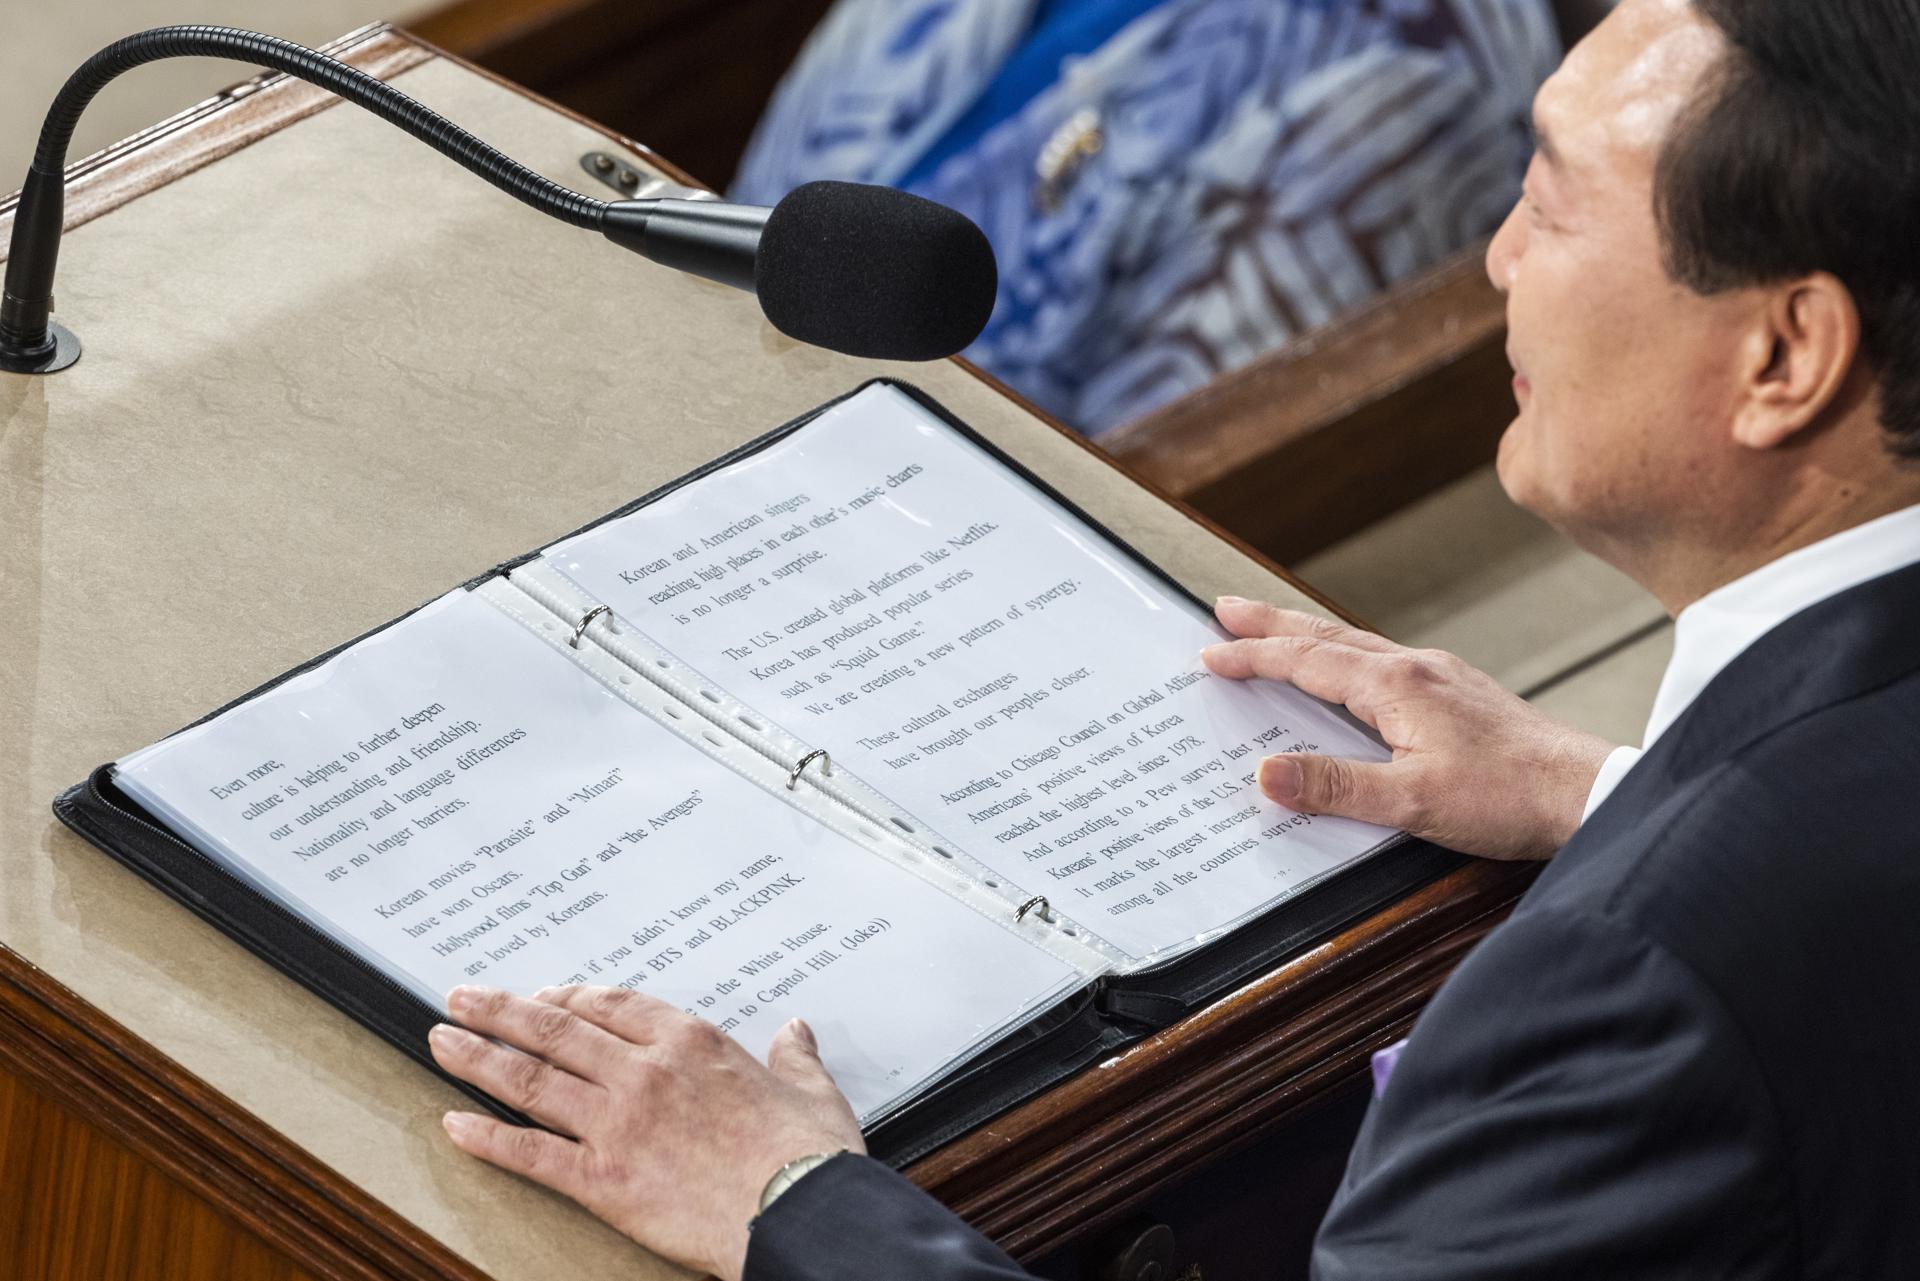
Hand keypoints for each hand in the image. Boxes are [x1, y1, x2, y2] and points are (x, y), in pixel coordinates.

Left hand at [428, 984, 863, 1280]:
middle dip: (500, 1011)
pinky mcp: (603, 1179)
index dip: (566, 995)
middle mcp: (644, 1072)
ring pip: (531, 1080)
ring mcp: (618, 1124)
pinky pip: (532, 1154)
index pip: (610, 1003)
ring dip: (478, 1058)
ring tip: (442, 1041)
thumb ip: (794, 1055)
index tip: (544, 995)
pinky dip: (488, 1139)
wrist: (798, 1210)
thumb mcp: (809, 1089)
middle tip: (463, 998)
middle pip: (555, 1028)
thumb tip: (795, 1032)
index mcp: (690, 1043)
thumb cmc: (806, 1155)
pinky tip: (455, 1126)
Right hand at [1201, 597, 1616, 859]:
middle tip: (1225, 606)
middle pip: (1326, 636)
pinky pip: (1384, 659)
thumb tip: (1267, 773)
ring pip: (1356, 644)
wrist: (1586, 793)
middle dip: (1271, 622)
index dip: (1254, 657)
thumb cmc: (1509, 796)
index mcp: (1397, 686)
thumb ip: (1336, 786)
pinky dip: (1345, 654)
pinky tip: (1350, 668)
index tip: (1211, 653)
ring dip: (1307, 633)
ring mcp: (1440, 677)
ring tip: (1273, 628)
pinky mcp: (1458, 693)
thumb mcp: (1412, 801)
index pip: (1307, 662)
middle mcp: (1416, 668)